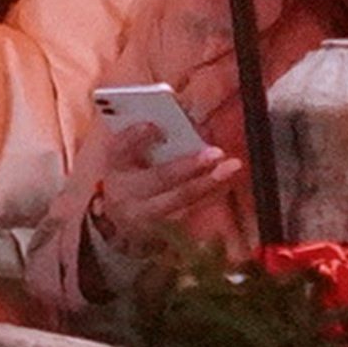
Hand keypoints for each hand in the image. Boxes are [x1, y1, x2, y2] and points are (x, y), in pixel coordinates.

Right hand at [95, 130, 242, 245]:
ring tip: (232, 166)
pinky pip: (194, 208)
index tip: (153, 125)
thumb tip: (188, 119)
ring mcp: (146, 213)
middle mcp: (127, 191)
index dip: (135, 137)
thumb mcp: (129, 158)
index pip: (120, 148)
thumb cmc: (132, 177)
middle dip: (188, 165)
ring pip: (181, 197)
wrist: (123, 221)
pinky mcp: (165, 227)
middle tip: (216, 152)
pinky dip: (213, 192)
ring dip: (209, 181)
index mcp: (115, 166)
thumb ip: (148, 139)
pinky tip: (228, 179)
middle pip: (158, 178)